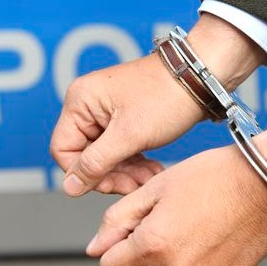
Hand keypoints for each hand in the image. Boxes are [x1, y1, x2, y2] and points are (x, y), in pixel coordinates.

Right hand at [49, 13, 265, 195]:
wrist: (202, 77)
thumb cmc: (167, 97)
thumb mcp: (129, 135)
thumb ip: (96, 163)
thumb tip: (69, 187)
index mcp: (80, 101)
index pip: (64, 150)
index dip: (85, 174)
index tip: (112, 185)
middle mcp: (90, 104)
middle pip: (86, 155)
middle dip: (112, 174)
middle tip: (136, 185)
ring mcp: (109, 110)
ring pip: (107, 155)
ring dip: (127, 172)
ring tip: (151, 177)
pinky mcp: (128, 117)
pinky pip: (122, 148)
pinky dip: (136, 162)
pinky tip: (153, 170)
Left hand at [86, 123, 266, 265]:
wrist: (264, 184)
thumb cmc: (214, 177)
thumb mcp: (155, 187)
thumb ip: (118, 220)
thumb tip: (95, 247)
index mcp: (155, 244)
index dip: (112, 252)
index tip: (126, 236)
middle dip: (132, 263)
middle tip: (152, 231)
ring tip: (175, 237)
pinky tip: (197, 244)